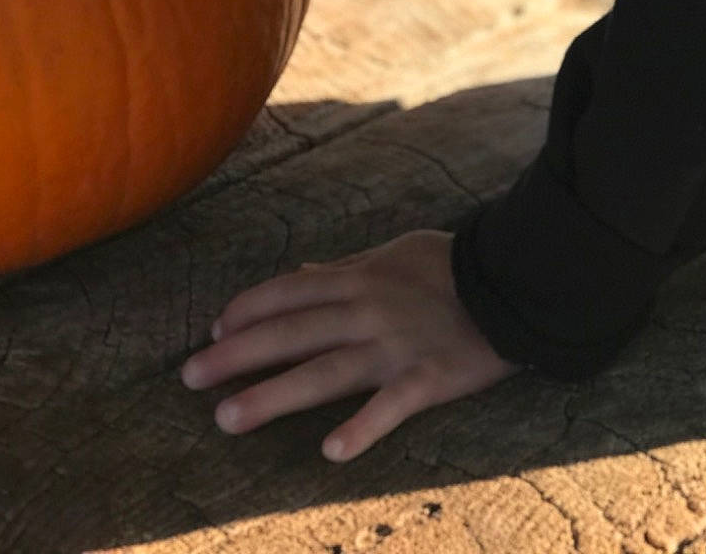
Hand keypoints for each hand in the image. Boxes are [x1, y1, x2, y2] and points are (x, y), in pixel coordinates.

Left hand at [179, 230, 521, 462]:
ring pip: (326, 371)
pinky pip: (391, 406)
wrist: (515, 278)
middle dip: (238, 355)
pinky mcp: (430, 377)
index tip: (214, 331)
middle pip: (294, 333)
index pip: (291, 292)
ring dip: (274, 396)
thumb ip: (346, 267)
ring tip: (228, 419)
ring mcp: (397, 345)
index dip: (249, 311)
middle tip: (190, 378)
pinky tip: (331, 452)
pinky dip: (362, 426)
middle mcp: (370, 310)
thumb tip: (301, 273)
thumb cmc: (452, 265)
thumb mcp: (395, 253)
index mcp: (361, 277)